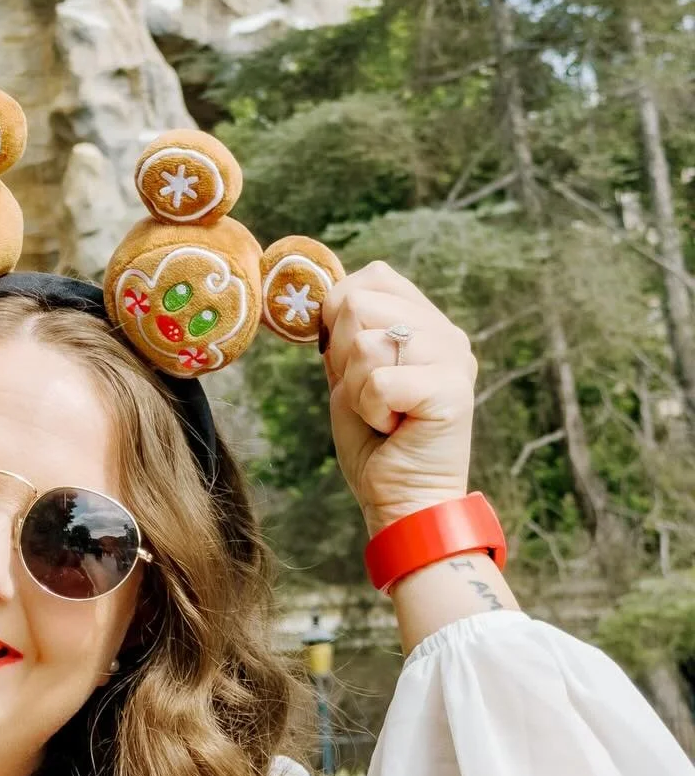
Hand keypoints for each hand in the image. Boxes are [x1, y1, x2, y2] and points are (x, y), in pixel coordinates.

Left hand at [320, 261, 477, 535]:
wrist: (401, 499)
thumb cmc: (375, 441)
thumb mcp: (351, 373)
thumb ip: (345, 332)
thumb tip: (322, 293)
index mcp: (426, 323)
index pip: (374, 276)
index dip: (339, 314)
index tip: (347, 361)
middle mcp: (446, 333)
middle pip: (359, 303)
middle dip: (342, 355)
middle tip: (370, 394)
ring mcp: (453, 358)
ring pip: (365, 342)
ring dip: (357, 387)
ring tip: (384, 413)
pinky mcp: (451, 390)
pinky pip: (378, 380)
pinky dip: (370, 409)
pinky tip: (393, 426)